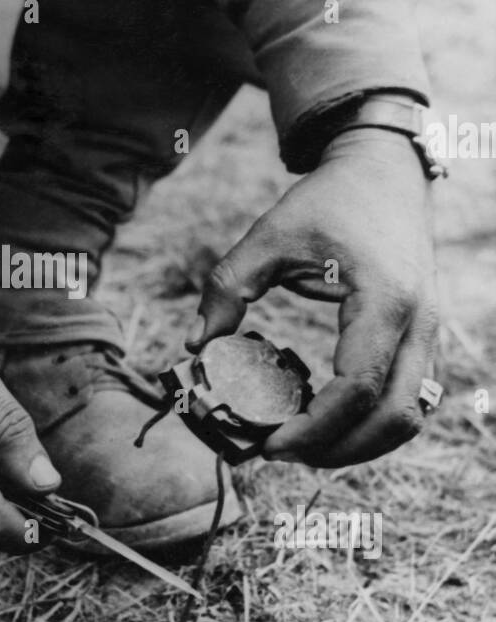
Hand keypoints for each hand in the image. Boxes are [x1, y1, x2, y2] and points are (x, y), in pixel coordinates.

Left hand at [187, 128, 439, 465]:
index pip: (356, 388)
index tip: (269, 444)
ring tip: (300, 442)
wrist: (383, 170)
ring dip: (359, 442)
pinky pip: (408, 397)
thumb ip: (227, 289)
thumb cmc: (328, 201)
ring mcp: (428, 331)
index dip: (314, 428)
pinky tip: (325, 417)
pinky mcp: (423, 337)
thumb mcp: (268, 236)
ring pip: (409, 415)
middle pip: (393, 417)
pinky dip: (371, 420)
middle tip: (280, 452)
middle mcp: (418, 321)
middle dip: (337, 449)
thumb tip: (193, 346)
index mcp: (383, 299)